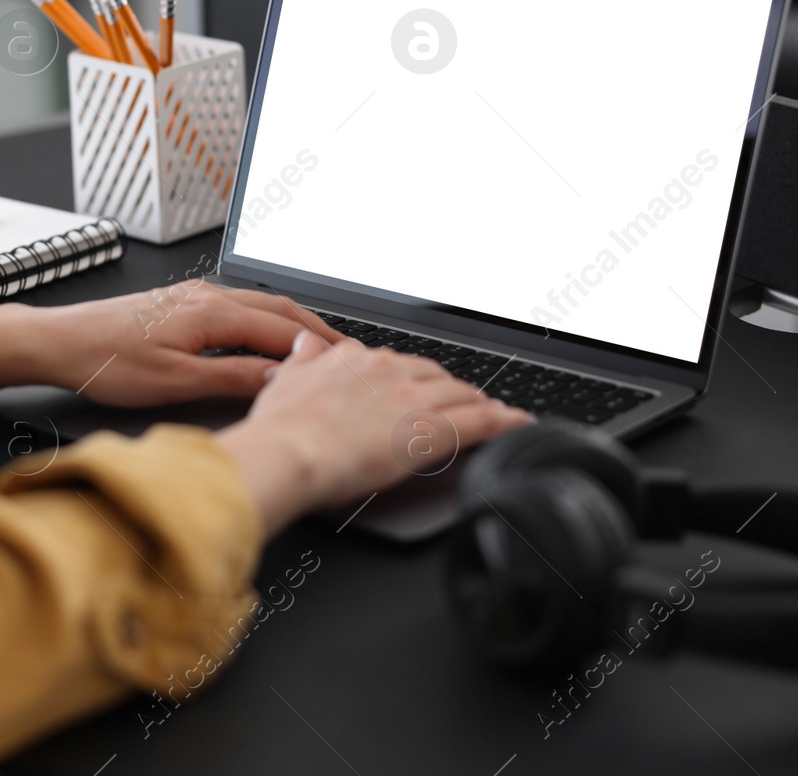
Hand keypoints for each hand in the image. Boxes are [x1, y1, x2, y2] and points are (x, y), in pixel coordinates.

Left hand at [34, 281, 343, 407]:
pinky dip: (264, 321)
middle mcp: (206, 295)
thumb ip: (230, 378)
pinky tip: (264, 337)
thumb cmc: (104, 360)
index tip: (346, 363)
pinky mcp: (178, 303)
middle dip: (315, 330)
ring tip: (315, 346)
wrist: (58, 341)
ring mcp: (191, 296)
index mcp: (211, 312)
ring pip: (257, 305)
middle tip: (346, 351)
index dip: (318, 348)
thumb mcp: (175, 382)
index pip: (283, 329)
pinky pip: (236, 307)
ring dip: (291, 324)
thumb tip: (276, 380)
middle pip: (277, 308)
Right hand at [216, 332, 533, 533]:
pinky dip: (504, 422)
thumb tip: (306, 343)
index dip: (411, 376)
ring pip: (460, 394)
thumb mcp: (284, 380)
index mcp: (355, 361)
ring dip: (479, 401)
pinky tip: (517, 423)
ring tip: (492, 411)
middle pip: (434, 374)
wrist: (287, 453)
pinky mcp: (431, 432)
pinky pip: (480, 422)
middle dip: (450, 387)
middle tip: (460, 400)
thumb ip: (302, 359)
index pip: (396, 363)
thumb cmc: (280, 428)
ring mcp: (413, 400)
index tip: (415, 385)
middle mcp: (388, 372)